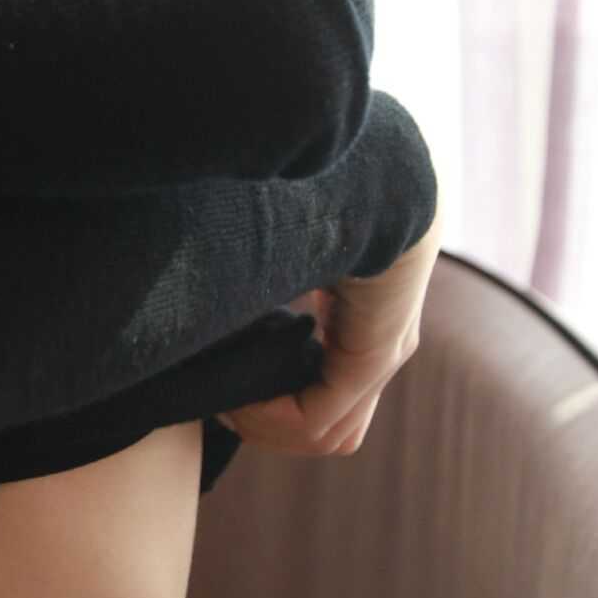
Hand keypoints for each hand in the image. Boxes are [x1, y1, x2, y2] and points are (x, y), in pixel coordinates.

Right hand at [214, 205, 443, 457]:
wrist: (370, 162)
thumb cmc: (316, 190)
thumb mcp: (285, 251)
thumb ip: (266, 288)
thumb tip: (213, 310)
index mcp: (365, 323)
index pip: (328, 402)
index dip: (273, 409)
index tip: (226, 387)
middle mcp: (383, 346)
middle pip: (331, 430)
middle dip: (270, 427)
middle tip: (223, 403)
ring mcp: (384, 353)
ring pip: (330, 435)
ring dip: (269, 428)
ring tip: (228, 401)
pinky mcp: (375, 351)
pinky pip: (320, 418)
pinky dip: (272, 418)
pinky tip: (239, 395)